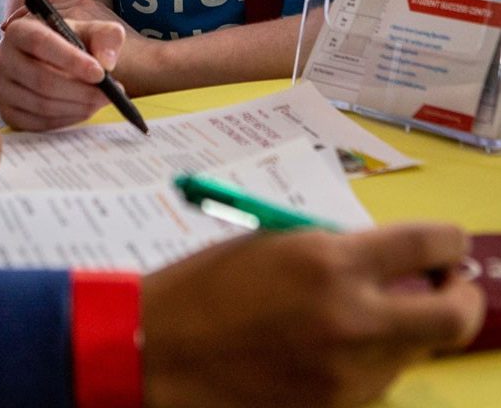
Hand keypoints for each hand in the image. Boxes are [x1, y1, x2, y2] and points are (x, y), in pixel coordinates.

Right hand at [0, 0, 126, 129]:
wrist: (61, 64)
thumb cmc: (75, 44)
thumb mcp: (94, 32)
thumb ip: (107, 37)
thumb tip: (105, 62)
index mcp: (18, 29)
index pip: (39, 42)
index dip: (70, 59)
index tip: (99, 73)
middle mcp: (2, 56)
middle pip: (41, 78)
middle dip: (80, 90)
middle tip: (108, 94)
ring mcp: (1, 87)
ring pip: (41, 104)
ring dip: (77, 107)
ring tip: (100, 101)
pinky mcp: (7, 112)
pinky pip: (38, 123)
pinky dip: (66, 120)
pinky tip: (83, 110)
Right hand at [141, 223, 484, 407]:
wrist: (161, 351)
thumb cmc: (205, 285)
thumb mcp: (272, 245)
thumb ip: (333, 251)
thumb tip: (384, 262)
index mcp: (329, 261)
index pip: (428, 246)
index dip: (449, 242)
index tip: (448, 246)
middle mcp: (353, 318)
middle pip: (454, 316)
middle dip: (460, 296)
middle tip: (448, 286)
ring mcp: (350, 373)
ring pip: (415, 352)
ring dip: (404, 330)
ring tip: (361, 315)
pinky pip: (378, 380)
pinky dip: (369, 360)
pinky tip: (328, 347)